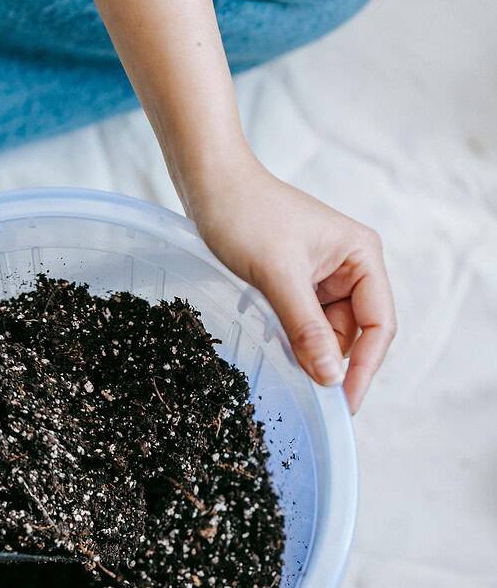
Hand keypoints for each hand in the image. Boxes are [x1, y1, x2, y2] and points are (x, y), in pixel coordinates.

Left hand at [84, 0, 394, 409]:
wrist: (209, 183)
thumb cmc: (245, 214)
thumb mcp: (278, 275)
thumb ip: (306, 328)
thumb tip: (330, 378)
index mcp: (363, 256)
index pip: (379, 324)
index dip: (365, 367)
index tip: (344, 404)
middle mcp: (352, 267)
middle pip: (355, 334)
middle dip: (333, 363)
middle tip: (309, 398)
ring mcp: (325, 277)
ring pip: (328, 333)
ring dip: (309, 353)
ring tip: (284, 368)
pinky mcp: (299, 283)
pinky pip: (305, 324)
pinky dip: (292, 341)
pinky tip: (276, 352)